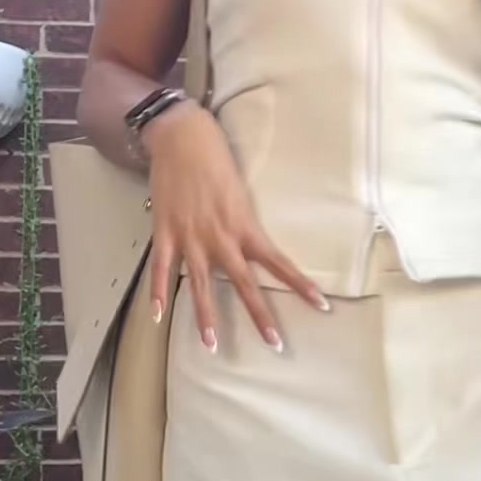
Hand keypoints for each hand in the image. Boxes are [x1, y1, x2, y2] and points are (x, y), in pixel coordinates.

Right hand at [145, 104, 329, 349]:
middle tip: (275, 344)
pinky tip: (158, 316)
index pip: (279, 262)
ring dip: (206, 316)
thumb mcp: (241, 190)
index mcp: (245, 225)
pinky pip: (163, 269)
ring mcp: (192, 237)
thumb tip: (253, 244)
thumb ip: (244, 220)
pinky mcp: (166, 232)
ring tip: (211, 345)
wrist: (181, 135)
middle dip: (260, 316)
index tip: (322, 305)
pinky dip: (159, 292)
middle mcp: (221, 237)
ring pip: (202, 285)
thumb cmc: (216, 157)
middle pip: (245, 284)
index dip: (300, 285)